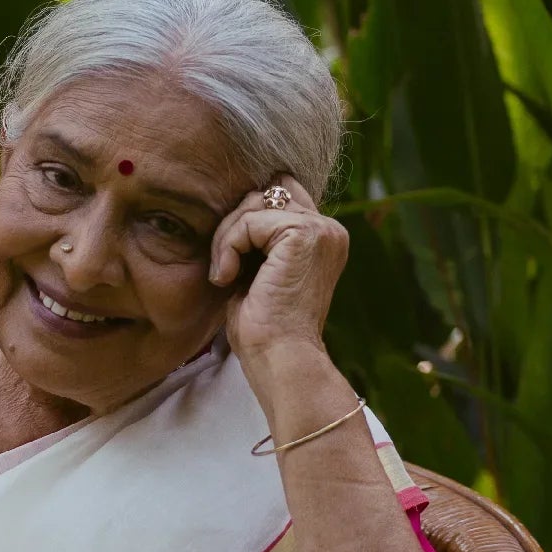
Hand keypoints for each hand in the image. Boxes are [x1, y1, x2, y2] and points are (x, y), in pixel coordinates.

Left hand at [208, 175, 348, 369]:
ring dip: (227, 237)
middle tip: (223, 268)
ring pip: (254, 204)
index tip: (232, 263)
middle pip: (266, 193)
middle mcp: (328, 229)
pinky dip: (228, 247)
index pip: (280, 195)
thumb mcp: (258, 274)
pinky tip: (226, 278)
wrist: (279, 358)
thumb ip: (256, 240)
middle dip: (234, 225)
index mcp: (322, 238)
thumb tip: (232, 212)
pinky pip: (249, 221)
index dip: (247, 221)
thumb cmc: (263, 330)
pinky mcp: (303, 234)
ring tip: (224, 276)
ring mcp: (320, 229)